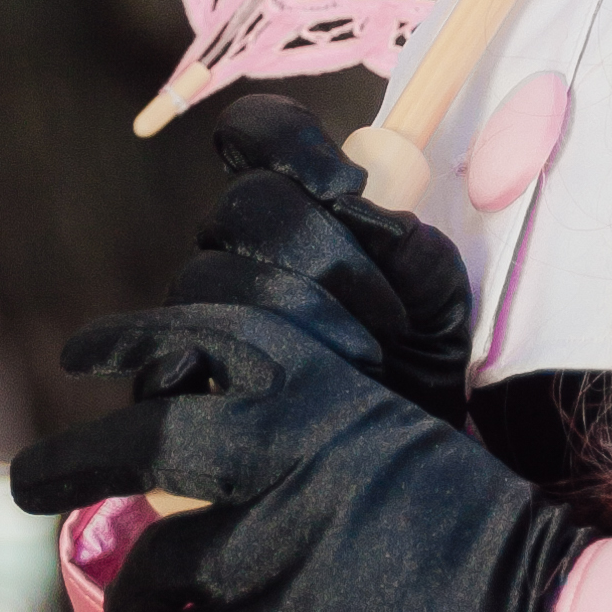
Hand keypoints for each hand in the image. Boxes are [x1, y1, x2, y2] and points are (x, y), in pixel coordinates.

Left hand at [12, 289, 583, 611]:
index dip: (130, 342)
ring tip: (129, 601)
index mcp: (328, 392)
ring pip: (155, 563)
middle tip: (21, 484)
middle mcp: (290, 457)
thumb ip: (320, 419)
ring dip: (132, 590)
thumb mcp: (405, 436)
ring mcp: (279, 548)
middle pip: (144, 442)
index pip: (204, 337)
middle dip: (66, 463)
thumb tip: (237, 409)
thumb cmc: (480, 527)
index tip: (82, 356)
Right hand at [165, 92, 474, 422]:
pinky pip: (170, 355)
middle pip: (246, 204)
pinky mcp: (169, 381)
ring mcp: (195, 312)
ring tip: (360, 369)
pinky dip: (229, 371)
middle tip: (386, 319)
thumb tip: (393, 232)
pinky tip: (282, 394)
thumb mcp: (442, 320)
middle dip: (323, 252)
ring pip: (212, 276)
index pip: (261, 133)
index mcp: (294, 213)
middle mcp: (234, 251)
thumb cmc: (411, 383)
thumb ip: (426, 266)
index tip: (350, 187)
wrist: (392, 478)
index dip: (293, 140)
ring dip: (298, 319)